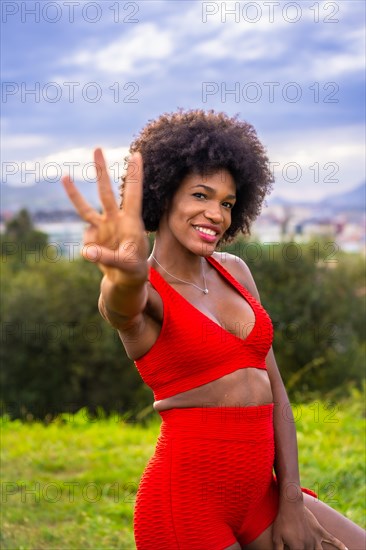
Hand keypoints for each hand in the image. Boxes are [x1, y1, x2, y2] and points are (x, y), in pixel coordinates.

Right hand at [62, 149, 148, 280]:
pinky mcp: (92, 238)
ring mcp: (102, 227)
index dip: (134, 175)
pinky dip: (90, 250)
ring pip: (86, 208)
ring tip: (64, 176)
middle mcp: (115, 219)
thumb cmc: (133, 269)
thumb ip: (107, 256)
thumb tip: (85, 251)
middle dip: (101, 171)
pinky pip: (86, 241)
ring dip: (74, 194)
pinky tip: (101, 258)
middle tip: (97, 148)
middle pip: (106, 192)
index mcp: (131, 221)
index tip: (137, 154)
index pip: (133, 194)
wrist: (125, 278)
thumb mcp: (126, 264)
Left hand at [272, 502, 347, 549]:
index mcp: (298, 549)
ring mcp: (316, 539)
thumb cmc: (282, 521)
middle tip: (303, 547)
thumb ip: (278, 549)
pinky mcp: (320, 531)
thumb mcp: (276, 537)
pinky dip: (340, 545)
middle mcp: (309, 546)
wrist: (291, 504)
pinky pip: (332, 539)